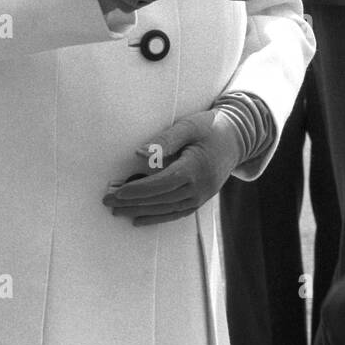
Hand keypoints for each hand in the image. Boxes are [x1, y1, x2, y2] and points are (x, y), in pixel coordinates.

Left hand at [103, 109, 242, 224]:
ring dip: (140, 211)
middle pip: (161, 199)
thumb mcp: (189, 125)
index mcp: (195, 167)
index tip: (118, 192)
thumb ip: (165, 140)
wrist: (237, 138)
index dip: (139, 189)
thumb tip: (139, 154)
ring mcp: (201, 196)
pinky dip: (157, 217)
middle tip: (107, 202)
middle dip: (132, 202)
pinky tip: (138, 219)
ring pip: (166, 209)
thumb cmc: (210, 127)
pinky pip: (177, 212)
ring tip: (117, 211)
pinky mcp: (201, 199)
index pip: (162, 183)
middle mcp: (199, 186)